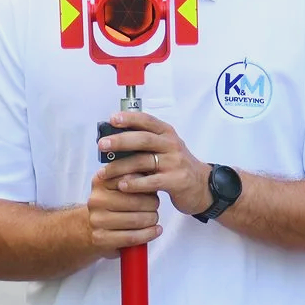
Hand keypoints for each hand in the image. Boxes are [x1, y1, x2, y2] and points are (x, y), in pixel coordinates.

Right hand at [84, 161, 161, 251]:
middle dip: (152, 204)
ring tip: (154, 217)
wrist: (93, 225)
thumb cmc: (116, 202)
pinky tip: (156, 230)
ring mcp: (96, 220)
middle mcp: (96, 199)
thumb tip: (155, 167)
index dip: (147, 184)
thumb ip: (136, 175)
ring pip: (136, 220)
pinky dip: (148, 234)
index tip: (153, 187)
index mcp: (101, 181)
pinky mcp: (100, 238)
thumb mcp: (122, 184)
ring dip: (152, 219)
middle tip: (155, 205)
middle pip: (136, 202)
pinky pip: (131, 237)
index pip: (130, 179)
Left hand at [98, 110, 213, 216]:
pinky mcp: (176, 180)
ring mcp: (175, 162)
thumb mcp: (164, 148)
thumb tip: (112, 140)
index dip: (129, 118)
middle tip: (102, 144)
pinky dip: (135, 183)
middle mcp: (172, 145)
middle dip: (120, 141)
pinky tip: (122, 185)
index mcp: (167, 133)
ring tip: (104, 172)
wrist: (202, 186)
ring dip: (121, 167)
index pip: (147, 120)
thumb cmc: (176, 165)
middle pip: (143, 139)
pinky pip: (152, 181)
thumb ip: (144, 143)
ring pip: (143, 161)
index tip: (112, 119)